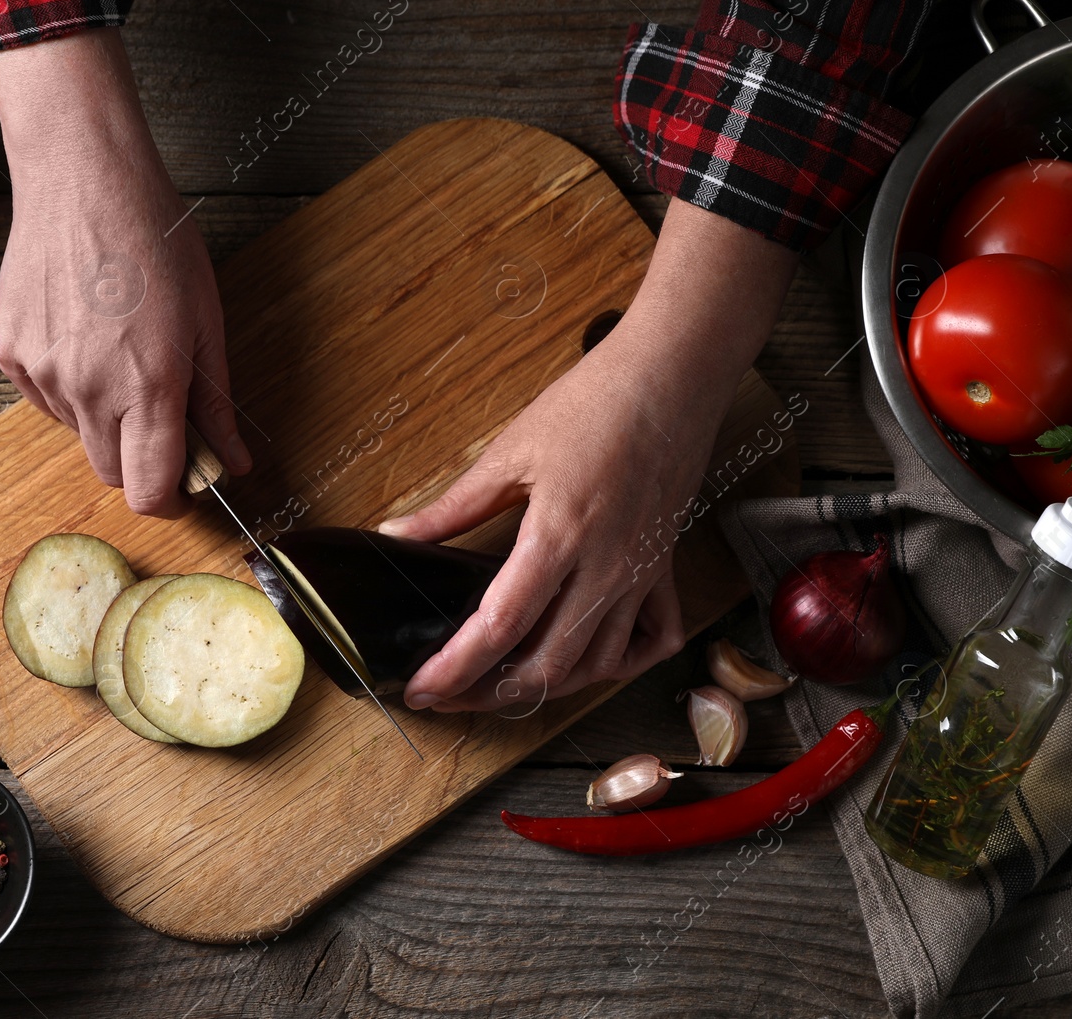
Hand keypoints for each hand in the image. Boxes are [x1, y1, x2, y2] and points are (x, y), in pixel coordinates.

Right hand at [0, 29, 250, 516]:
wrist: (84, 178)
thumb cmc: (155, 239)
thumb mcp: (206, 322)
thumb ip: (216, 403)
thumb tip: (233, 462)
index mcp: (149, 385)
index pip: (147, 491)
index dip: (168, 499)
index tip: (181, 485)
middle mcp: (89, 389)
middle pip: (110, 472)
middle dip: (139, 460)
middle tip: (159, 414)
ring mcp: (42, 372)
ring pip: (77, 434)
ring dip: (103, 417)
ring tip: (120, 352)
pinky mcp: (9, 352)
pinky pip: (44, 398)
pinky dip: (68, 386)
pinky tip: (84, 335)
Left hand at [384, 200, 798, 711]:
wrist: (673, 376)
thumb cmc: (595, 403)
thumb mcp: (509, 453)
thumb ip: (452, 507)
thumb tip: (398, 534)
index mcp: (558, 538)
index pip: (497, 630)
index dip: (453, 669)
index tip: (421, 689)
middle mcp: (605, 570)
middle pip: (545, 667)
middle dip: (488, 695)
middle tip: (448, 695)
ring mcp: (641, 575)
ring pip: (594, 666)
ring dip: (544, 690)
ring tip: (498, 688)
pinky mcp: (664, 569)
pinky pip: (649, 641)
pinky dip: (617, 665)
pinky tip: (584, 663)